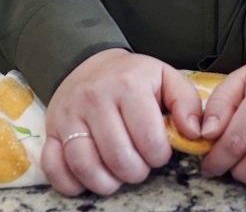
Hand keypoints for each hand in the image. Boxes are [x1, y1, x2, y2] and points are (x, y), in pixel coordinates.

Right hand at [41, 48, 203, 195]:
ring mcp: (68, 115)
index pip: (148, 137)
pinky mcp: (50, 130)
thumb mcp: (165, 77)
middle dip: (136, 172)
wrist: (89, 63)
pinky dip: (71, 183)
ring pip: (85, 165)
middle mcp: (94, 98)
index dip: (159, 155)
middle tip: (139, 165)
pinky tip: (89, 178)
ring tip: (118, 175)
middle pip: (118, 157)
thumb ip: (187, 103)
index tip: (158, 151)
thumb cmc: (133, 77)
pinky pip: (54, 167)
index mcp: (127, 85)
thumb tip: (195, 133)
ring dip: (107, 182)